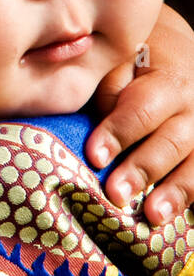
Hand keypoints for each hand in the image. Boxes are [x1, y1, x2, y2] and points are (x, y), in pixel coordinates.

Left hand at [86, 3, 193, 224]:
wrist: (175, 58)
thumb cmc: (133, 67)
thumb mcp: (118, 66)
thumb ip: (107, 91)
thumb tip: (92, 126)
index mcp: (167, 82)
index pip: (141, 110)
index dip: (118, 134)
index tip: (95, 156)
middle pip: (170, 142)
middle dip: (142, 170)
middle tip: (116, 194)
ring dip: (173, 193)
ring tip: (151, 216)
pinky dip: (187, 198)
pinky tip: (170, 218)